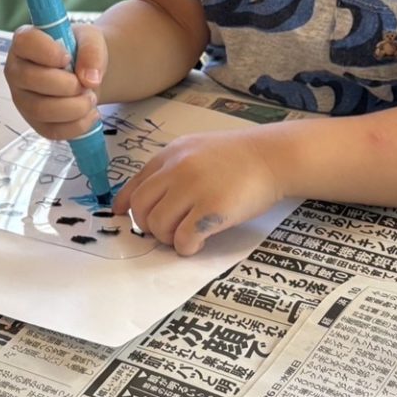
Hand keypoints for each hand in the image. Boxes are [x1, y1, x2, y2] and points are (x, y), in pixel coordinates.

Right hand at [4, 23, 107, 139]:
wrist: (85, 73)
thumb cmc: (79, 51)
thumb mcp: (90, 40)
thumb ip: (91, 51)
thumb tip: (90, 79)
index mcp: (25, 43)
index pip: (25, 42)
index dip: (47, 51)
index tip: (67, 58)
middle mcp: (17, 72)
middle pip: (31, 80)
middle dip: (67, 85)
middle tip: (86, 84)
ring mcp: (23, 100)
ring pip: (40, 110)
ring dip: (74, 107)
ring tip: (90, 98)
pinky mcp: (35, 123)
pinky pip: (51, 131)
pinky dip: (77, 125)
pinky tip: (90, 114)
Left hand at [113, 129, 281, 255]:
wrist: (272, 156)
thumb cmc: (237, 156)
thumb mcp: (197, 148)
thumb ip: (171, 168)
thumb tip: (138, 198)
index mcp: (172, 154)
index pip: (135, 184)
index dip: (126, 206)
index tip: (124, 218)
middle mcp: (177, 169)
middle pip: (141, 208)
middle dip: (149, 226)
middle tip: (168, 230)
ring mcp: (194, 188)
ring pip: (158, 226)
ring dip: (168, 238)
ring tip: (186, 235)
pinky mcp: (212, 210)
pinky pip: (182, 239)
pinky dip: (186, 247)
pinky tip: (198, 242)